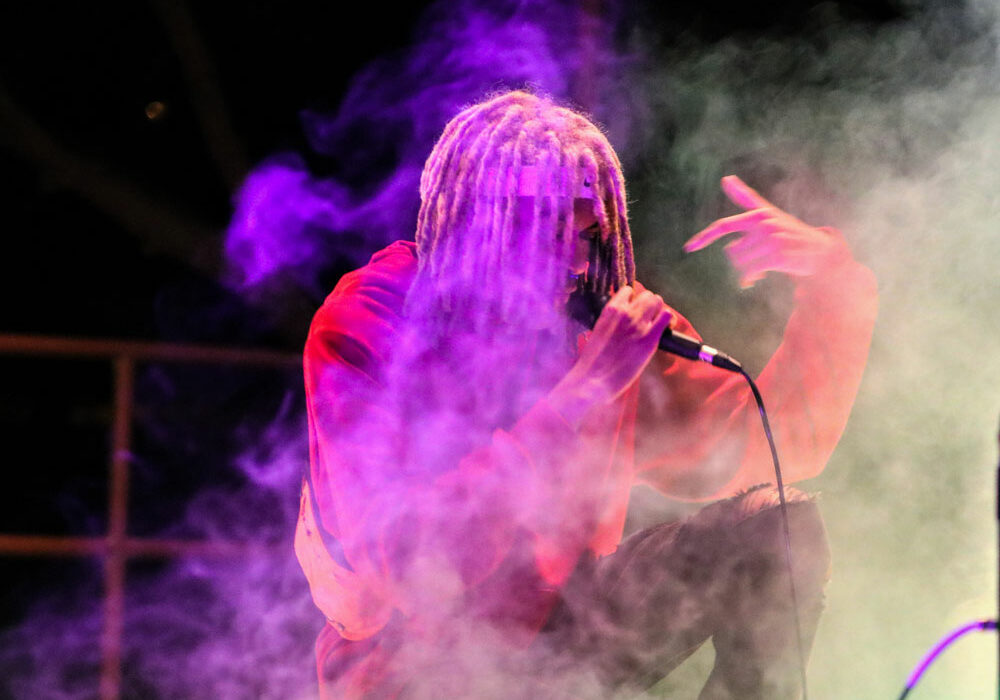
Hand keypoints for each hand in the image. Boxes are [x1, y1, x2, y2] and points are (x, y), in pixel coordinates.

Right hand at [549, 285, 671, 426]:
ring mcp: (638, 325)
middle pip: (647, 296)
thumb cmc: (594, 360)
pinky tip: (666, 329)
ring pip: (658, 301)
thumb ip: (612, 321)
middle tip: (649, 319)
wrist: (593, 379)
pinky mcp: (650, 339)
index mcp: (610, 310)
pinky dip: (668, 320)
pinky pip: (666, 316)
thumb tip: (625, 320)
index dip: (633, 301)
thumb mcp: (599, 331)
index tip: (634, 311)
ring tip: (658, 323)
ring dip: (659, 311)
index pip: (628, 291)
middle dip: (649, 306)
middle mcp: (625, 313)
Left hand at [684, 175, 851, 287]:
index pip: (725, 225)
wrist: (820, 251)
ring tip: (759, 268)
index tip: (689, 248)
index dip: (705, 237)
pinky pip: (751, 273)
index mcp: (758, 214)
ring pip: (740, 264)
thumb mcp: (768, 212)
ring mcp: (772, 240)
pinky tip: (759, 277)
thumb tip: (727, 178)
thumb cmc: (790, 231)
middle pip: (731, 253)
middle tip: (754, 262)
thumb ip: (746, 197)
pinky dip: (751, 278)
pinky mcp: (779, 256)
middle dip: (739, 261)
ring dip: (746, 271)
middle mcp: (764, 225)